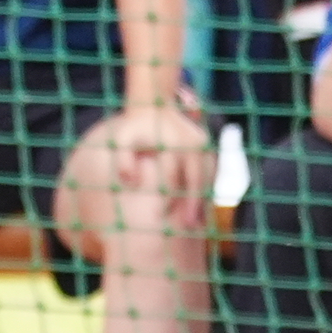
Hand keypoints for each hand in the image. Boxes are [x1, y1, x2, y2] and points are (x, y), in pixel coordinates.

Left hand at [100, 102, 211, 223]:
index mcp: (172, 145)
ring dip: (203, 199)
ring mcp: (202, 145)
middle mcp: (191, 144)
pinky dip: (205, 188)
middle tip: (189, 229)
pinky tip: (199, 207)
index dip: (171, 199)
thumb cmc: (133, 128)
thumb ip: (122, 159)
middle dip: (194, 205)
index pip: (174, 178)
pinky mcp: (205, 146)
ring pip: (207, 177)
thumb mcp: (121, 140)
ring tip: (197, 225)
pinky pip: (209, 171)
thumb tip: (130, 181)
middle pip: (197, 181)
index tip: (167, 218)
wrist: (153, 104)